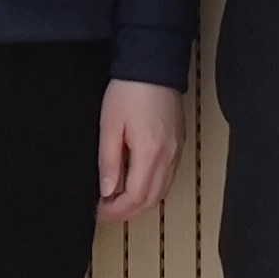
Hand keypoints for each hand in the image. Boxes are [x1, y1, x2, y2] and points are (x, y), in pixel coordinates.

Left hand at [94, 79, 187, 221]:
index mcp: (150, 153)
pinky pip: (168, 177)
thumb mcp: (109, 126)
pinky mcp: (179, 143)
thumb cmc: (129, 90)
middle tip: (106, 212)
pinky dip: (153, 189)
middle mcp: (168, 156)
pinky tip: (137, 184)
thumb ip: (109, 162)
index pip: (135, 197)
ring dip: (141, 202)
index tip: (99, 212)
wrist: (153, 65)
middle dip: (128, 212)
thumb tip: (107, 191)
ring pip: (162, 191)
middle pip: (151, 200)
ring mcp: (177, 150)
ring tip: (118, 201)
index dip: (116, 211)